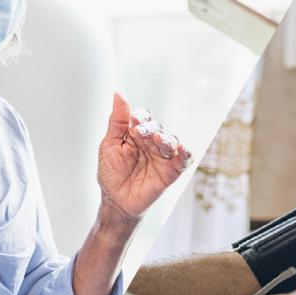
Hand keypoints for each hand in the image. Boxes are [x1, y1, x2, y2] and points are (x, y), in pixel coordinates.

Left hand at [97, 93, 191, 218]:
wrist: (116, 200)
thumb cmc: (111, 173)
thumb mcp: (110, 144)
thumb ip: (117, 120)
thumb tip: (118, 93)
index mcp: (136, 134)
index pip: (143, 118)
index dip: (140, 118)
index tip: (132, 123)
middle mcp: (151, 143)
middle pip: (157, 128)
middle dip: (150, 129)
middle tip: (140, 135)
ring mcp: (162, 157)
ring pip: (172, 140)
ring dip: (166, 139)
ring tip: (158, 141)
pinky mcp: (171, 171)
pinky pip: (184, 160)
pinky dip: (185, 153)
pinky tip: (181, 149)